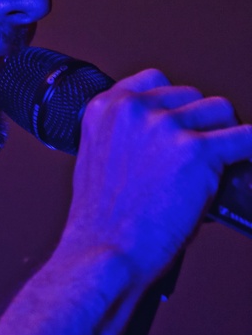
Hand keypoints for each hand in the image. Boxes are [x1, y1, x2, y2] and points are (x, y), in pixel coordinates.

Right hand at [60, 69, 251, 281]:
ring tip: (218, 164)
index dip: (174, 104)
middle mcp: (134, 110)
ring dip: (223, 135)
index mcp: (105, 109)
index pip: (155, 81)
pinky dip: (250, 150)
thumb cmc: (103, 222)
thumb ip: (125, 136)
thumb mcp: (97, 161)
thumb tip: (168, 135)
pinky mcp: (199, 151)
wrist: (108, 253)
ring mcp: (167, 127)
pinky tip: (246, 161)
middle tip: (199, 156)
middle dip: (199, 123)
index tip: (180, 123)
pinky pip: (247, 138)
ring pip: (221, 111)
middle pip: (192, 96)